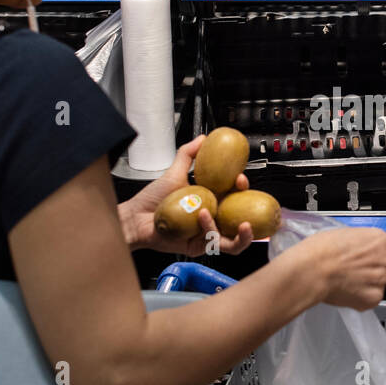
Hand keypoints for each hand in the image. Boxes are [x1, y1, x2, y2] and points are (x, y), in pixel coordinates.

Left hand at [118, 135, 253, 255]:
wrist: (136, 217)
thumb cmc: (152, 200)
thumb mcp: (174, 173)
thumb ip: (188, 154)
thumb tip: (203, 138)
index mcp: (209, 200)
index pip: (233, 195)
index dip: (241, 187)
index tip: (240, 177)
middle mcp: (211, 218)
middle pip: (238, 218)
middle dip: (250, 211)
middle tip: (242, 196)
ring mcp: (205, 233)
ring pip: (233, 240)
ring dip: (242, 235)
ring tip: (242, 224)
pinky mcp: (198, 246)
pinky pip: (213, 242)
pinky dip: (212, 229)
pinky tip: (204, 216)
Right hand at [293, 228, 385, 311]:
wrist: (312, 270)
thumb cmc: (321, 251)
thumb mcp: (343, 234)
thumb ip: (358, 243)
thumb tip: (357, 249)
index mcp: (379, 239)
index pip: (383, 248)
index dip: (370, 254)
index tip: (361, 258)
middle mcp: (385, 258)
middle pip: (382, 266)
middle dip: (369, 269)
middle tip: (350, 271)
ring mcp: (381, 279)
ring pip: (376, 283)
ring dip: (365, 284)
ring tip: (345, 281)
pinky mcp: (374, 297)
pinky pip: (371, 298)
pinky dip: (361, 298)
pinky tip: (346, 291)